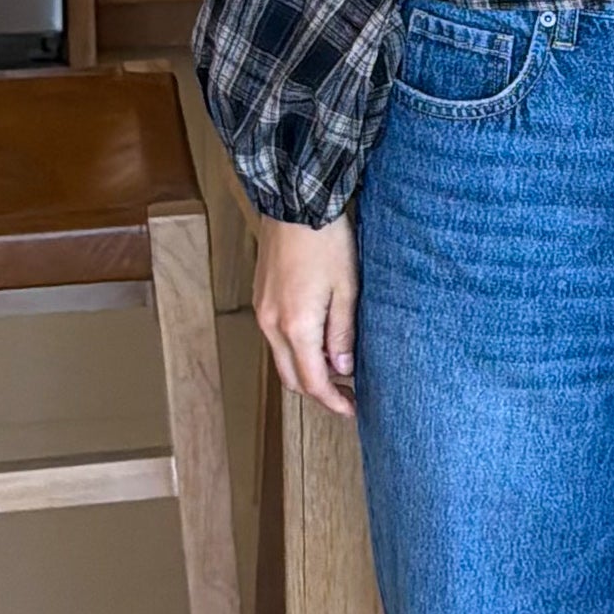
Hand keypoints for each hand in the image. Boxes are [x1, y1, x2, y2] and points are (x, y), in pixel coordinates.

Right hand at [254, 212, 359, 415]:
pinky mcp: (261, 299)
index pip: (312, 382)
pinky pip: (276, 338)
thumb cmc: (326, 241)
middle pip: (292, 378)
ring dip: (307, 370)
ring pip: (282, 359)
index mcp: (296, 326)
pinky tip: (319, 340)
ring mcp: (263, 312)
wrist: (296, 203)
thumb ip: (342, 333)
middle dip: (319, 392)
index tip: (352, 409)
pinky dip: (296, 350)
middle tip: (348, 394)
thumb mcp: (347, 289)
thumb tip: (342, 368)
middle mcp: (272, 324)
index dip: (333, 402)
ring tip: (338, 365)